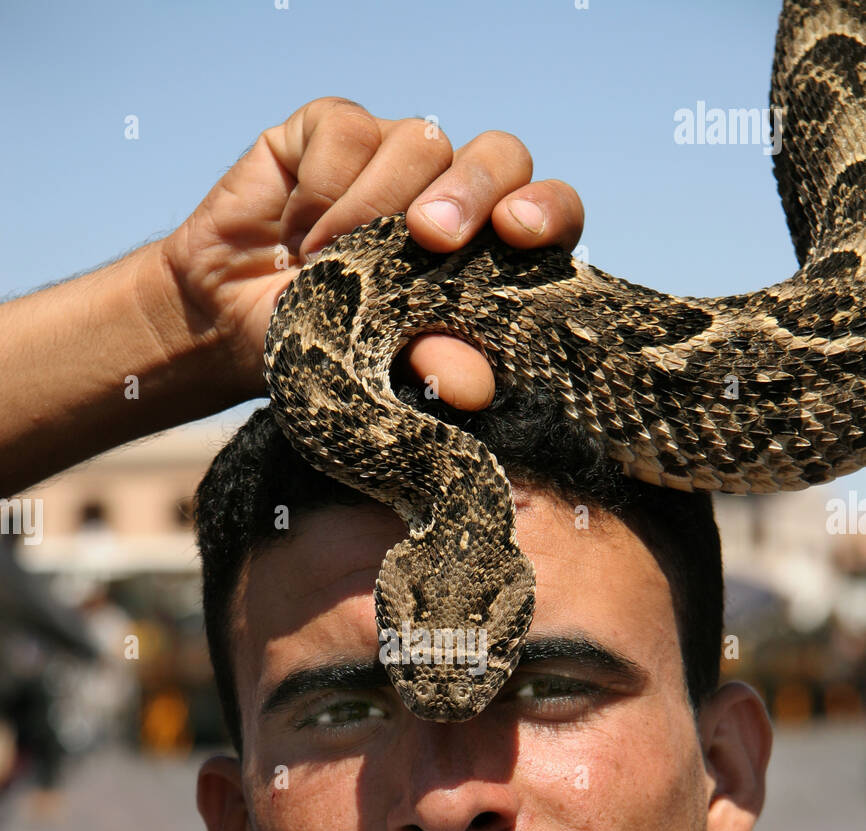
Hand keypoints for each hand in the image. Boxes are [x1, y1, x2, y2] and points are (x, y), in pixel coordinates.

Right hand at [160, 98, 584, 408]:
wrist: (227, 329)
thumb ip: (431, 365)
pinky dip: (320, 190)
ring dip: (370, 211)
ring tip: (325, 265)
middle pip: (500, 156)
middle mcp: (451, 193)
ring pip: (420, 141)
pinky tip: (295, 232)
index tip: (518, 232)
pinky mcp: (332, 130)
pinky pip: (347, 132)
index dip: (545, 210)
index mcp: (486, 251)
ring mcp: (394, 156)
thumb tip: (478, 385)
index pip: (546, 212)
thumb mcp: (378, 373)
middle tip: (431, 237)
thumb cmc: (319, 349)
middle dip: (472, 191)